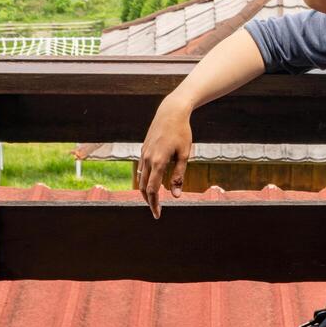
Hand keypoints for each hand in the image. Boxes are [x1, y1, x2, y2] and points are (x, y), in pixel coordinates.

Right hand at [138, 95, 192, 218]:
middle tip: (156, 211)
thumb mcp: (184, 154)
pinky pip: (142, 168)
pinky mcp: (144, 148)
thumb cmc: (182, 132)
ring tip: (154, 199)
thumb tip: (176, 195)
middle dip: (149, 200)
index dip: (154, 204)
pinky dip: (145, 179)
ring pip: (141, 178)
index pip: (152, 189)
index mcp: (158, 161)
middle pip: (143, 186)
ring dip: (146, 190)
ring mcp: (144, 153)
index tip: (158, 215)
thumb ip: (179, 175)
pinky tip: (152, 181)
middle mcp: (148, 159)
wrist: (171, 111)